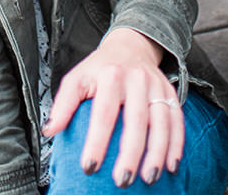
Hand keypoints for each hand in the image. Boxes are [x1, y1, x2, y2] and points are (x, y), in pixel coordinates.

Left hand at [44, 28, 183, 185]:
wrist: (129, 45)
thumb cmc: (100, 68)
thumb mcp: (77, 77)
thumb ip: (64, 102)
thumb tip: (50, 130)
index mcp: (111, 75)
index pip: (104, 112)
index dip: (97, 141)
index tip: (89, 167)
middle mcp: (137, 78)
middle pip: (136, 120)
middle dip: (131, 153)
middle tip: (122, 180)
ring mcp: (156, 85)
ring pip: (161, 122)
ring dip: (157, 152)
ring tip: (149, 178)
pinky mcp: (170, 92)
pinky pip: (177, 119)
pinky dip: (176, 144)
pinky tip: (171, 165)